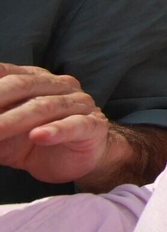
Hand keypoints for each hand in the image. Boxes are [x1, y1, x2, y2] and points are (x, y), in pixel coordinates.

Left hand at [0, 65, 111, 183]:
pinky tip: (38, 137)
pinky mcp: (92, 125)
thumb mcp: (2, 131)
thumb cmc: (35, 140)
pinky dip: (55, 131)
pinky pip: (74, 125)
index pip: (7, 74)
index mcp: (35, 79)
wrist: (78, 158)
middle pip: (24, 86)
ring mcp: (78, 103)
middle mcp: (58, 85)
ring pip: (45, 107)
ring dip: (15, 120)